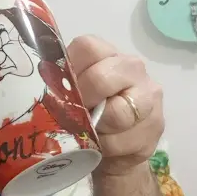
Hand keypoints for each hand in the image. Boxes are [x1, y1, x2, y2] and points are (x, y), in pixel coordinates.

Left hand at [67, 35, 163, 175]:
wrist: (113, 147)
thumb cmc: (85, 112)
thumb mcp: (70, 92)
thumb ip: (60, 82)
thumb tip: (40, 88)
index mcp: (106, 53)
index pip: (86, 47)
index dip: (69, 72)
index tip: (62, 91)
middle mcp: (132, 67)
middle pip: (100, 79)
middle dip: (81, 102)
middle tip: (74, 115)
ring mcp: (149, 95)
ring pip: (116, 113)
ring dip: (94, 129)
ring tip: (89, 132)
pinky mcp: (156, 126)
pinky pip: (122, 141)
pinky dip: (104, 147)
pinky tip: (102, 145)